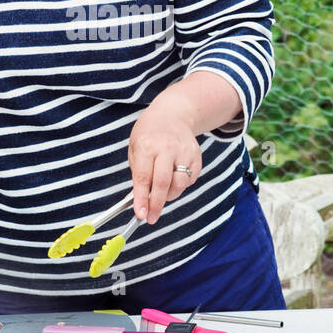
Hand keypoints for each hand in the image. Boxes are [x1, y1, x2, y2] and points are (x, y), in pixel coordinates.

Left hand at [128, 95, 201, 224]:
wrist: (173, 114)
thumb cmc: (149, 134)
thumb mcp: (135, 147)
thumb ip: (139, 172)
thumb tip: (141, 200)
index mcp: (147, 146)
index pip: (144, 177)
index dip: (142, 199)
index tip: (141, 214)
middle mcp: (167, 148)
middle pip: (164, 183)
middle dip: (157, 205)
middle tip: (151, 218)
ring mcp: (184, 152)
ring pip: (179, 185)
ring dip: (169, 195)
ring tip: (162, 192)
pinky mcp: (196, 157)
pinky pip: (189, 181)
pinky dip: (180, 186)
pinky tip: (173, 177)